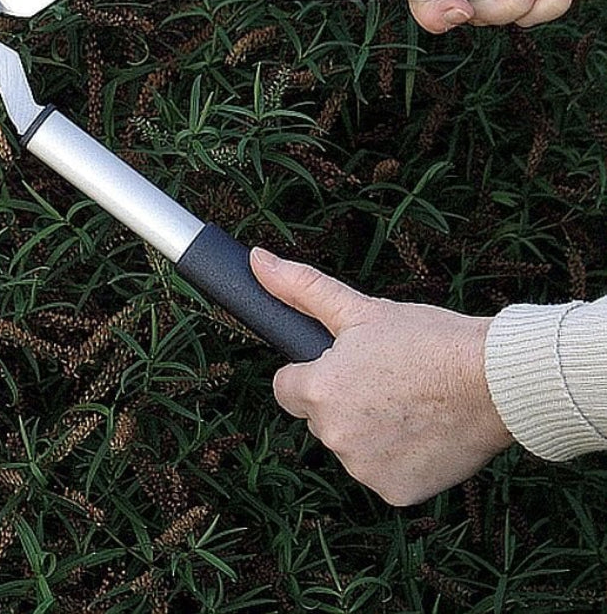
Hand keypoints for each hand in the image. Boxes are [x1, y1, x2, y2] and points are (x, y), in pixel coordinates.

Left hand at [251, 248, 514, 505]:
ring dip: (370, 431)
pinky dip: (400, 459)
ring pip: (352, 447)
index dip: (315, 373)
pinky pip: (383, 473)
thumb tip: (258, 260)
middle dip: (343, 401)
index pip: (287, 387)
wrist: (494, 380)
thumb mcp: (359, 308)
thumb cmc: (428, 340)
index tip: (347, 366)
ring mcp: (364, 469)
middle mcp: (333, 436)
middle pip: (321, 418)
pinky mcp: (396, 493)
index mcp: (318, 391)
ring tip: (411, 402)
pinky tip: (425, 432)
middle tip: (388, 380)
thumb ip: (301, 287)